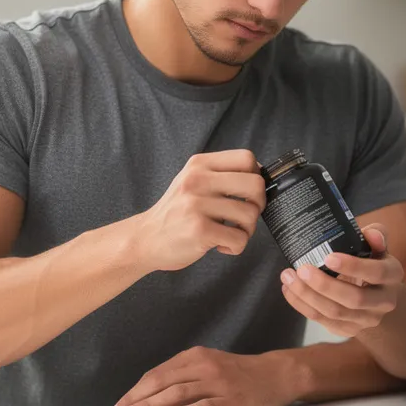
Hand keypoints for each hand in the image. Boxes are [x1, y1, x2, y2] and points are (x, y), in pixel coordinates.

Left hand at [111, 347, 301, 405]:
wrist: (276, 374)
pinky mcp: (230, 399)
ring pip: (177, 393)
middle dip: (137, 399)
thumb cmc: (239, 373)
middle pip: (162, 382)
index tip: (120, 404)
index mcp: (194, 357)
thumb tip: (153, 394)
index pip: (157, 373)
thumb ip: (185, 375)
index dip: (136, 390)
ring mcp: (217, 383)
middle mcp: (203, 366)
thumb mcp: (209, 365)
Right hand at [132, 149, 265, 271]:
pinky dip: (236, 246)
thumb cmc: (175, 213)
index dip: (257, 176)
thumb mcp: (191, 182)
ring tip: (230, 233)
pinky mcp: (199, 230)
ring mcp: (197, 205)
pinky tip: (221, 245)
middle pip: (255, 184)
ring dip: (247, 230)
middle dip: (258, 204)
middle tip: (244, 216)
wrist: (145, 239)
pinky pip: (239, 239)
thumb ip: (219, 175)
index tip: (248, 193)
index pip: (246, 158)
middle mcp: (197, 180)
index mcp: (199, 165)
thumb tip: (260, 176)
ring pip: (250, 214)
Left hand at [280, 224, 403, 337]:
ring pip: (334, 312)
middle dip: (325, 285)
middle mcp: (384, 302)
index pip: (376, 273)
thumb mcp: (377, 246)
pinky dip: (302, 305)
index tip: (328, 257)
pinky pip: (322, 320)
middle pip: (354, 299)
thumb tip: (371, 233)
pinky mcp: (348, 330)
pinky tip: (289, 290)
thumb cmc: (371, 262)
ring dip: (308, 296)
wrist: (377, 294)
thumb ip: (375, 235)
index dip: (353, 266)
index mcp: (393, 276)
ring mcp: (366, 320)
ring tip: (288, 277)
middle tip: (302, 269)